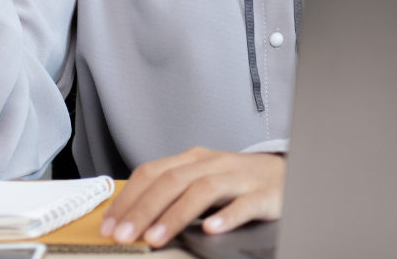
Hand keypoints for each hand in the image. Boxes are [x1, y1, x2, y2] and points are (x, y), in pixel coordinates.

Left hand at [102, 148, 283, 247]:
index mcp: (194, 159)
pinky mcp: (264, 194)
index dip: (128, 198)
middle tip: (124, 236)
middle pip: (173, 181)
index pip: (152, 172)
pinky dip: (226, 216)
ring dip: (175, 215)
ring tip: (156, 238)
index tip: (109, 225)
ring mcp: (240, 177)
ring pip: (204, 189)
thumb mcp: (201, 179)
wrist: (287, 175)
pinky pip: (244, 203)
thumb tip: (129, 218)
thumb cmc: (236, 182)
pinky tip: (211, 229)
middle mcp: (214, 163)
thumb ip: (171, 193)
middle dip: (143, 209)